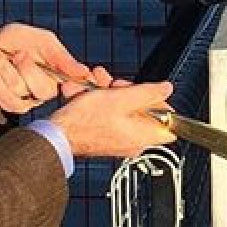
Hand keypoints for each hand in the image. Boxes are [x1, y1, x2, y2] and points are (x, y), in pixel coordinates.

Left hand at [0, 23, 110, 113]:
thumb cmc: (20, 38)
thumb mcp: (43, 41)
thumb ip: (62, 58)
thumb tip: (85, 72)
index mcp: (59, 74)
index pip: (73, 85)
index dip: (72, 84)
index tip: (60, 75)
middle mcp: (45, 90)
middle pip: (43, 91)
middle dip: (26, 69)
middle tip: (18, 54)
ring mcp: (28, 99)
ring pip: (20, 92)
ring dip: (4, 70)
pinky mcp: (9, 104)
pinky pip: (7, 102)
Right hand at [51, 81, 177, 158]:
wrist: (56, 136)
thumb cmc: (84, 123)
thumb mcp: (121, 99)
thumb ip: (148, 92)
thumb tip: (166, 88)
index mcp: (144, 136)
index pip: (170, 124)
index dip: (164, 104)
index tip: (153, 92)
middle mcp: (134, 142)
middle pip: (145, 111)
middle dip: (129, 92)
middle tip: (115, 85)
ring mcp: (120, 140)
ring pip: (124, 109)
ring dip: (110, 93)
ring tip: (95, 84)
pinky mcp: (106, 136)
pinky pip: (110, 115)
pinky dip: (101, 102)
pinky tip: (87, 92)